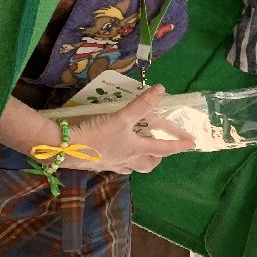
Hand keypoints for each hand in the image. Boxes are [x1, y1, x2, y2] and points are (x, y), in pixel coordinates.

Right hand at [66, 85, 196, 174]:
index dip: (179, 145)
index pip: (164, 148)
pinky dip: (120, 160)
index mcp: (136, 150)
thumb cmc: (96, 135)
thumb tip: (161, 89)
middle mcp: (127, 160)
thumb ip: (141, 104)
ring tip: (139, 149)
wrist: (64, 149)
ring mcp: (111, 165)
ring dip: (139, 160)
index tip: (192, 144)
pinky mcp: (97, 165)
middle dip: (158, 158)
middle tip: (161, 148)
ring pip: (132, 167)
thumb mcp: (121, 118)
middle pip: (148, 164)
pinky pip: (115, 166)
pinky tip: (114, 152)